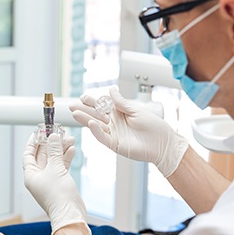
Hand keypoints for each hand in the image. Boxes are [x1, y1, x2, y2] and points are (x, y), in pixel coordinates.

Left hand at [23, 133, 88, 234]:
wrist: (70, 214)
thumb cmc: (58, 195)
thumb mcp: (55, 168)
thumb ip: (54, 151)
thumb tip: (53, 137)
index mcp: (31, 175)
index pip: (28, 154)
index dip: (33, 142)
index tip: (39, 131)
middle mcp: (38, 177)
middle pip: (42, 155)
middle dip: (51, 143)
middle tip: (57, 132)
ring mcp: (49, 180)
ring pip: (53, 160)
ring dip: (60, 149)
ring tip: (69, 138)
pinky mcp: (60, 183)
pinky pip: (61, 166)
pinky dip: (65, 158)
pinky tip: (71, 149)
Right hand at [69, 87, 188, 176]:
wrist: (163, 143)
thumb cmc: (154, 126)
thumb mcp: (136, 110)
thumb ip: (121, 102)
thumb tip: (111, 90)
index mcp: (119, 113)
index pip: (101, 106)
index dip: (92, 102)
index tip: (82, 97)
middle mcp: (114, 123)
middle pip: (95, 115)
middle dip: (83, 110)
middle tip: (71, 105)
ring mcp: (113, 134)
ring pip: (96, 125)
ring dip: (85, 119)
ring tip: (75, 113)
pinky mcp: (115, 144)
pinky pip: (103, 137)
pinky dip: (96, 130)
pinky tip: (91, 124)